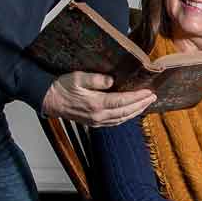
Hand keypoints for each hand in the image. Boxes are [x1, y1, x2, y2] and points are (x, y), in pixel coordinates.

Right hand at [41, 72, 155, 126]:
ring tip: (145, 104)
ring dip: (135, 112)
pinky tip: (130, 112)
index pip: (123, 101)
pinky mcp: (93, 123)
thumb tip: (111, 81)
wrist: (48, 99)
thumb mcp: (77, 77)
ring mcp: (96, 121)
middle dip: (141, 105)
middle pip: (126, 112)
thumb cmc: (62, 86)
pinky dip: (125, 117)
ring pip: (122, 119)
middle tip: (153, 97)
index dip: (138, 97)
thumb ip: (96, 79)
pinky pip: (114, 122)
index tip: (150, 92)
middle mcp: (98, 116)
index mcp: (96, 104)